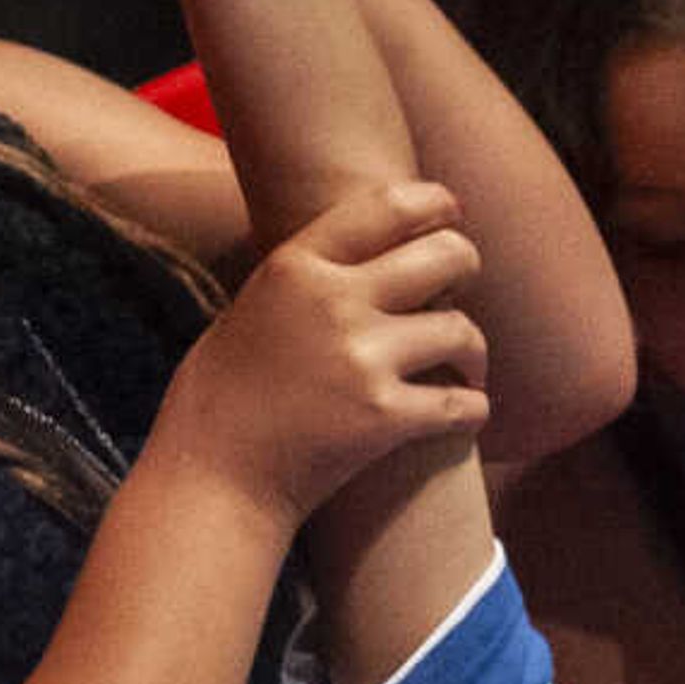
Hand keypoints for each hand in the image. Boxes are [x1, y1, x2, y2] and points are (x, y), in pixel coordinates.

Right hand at [154, 179, 487, 523]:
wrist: (211, 480)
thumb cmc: (220, 399)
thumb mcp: (252, 308)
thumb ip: (307, 277)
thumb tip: (367, 254)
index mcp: (296, 265)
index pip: (390, 206)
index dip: (435, 203)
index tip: (452, 213)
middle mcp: (334, 302)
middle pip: (445, 256)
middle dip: (466, 267)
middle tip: (462, 289)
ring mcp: (363, 360)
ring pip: (463, 331)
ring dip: (473, 352)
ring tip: (466, 368)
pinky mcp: (384, 419)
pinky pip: (463, 403)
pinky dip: (472, 409)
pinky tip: (464, 412)